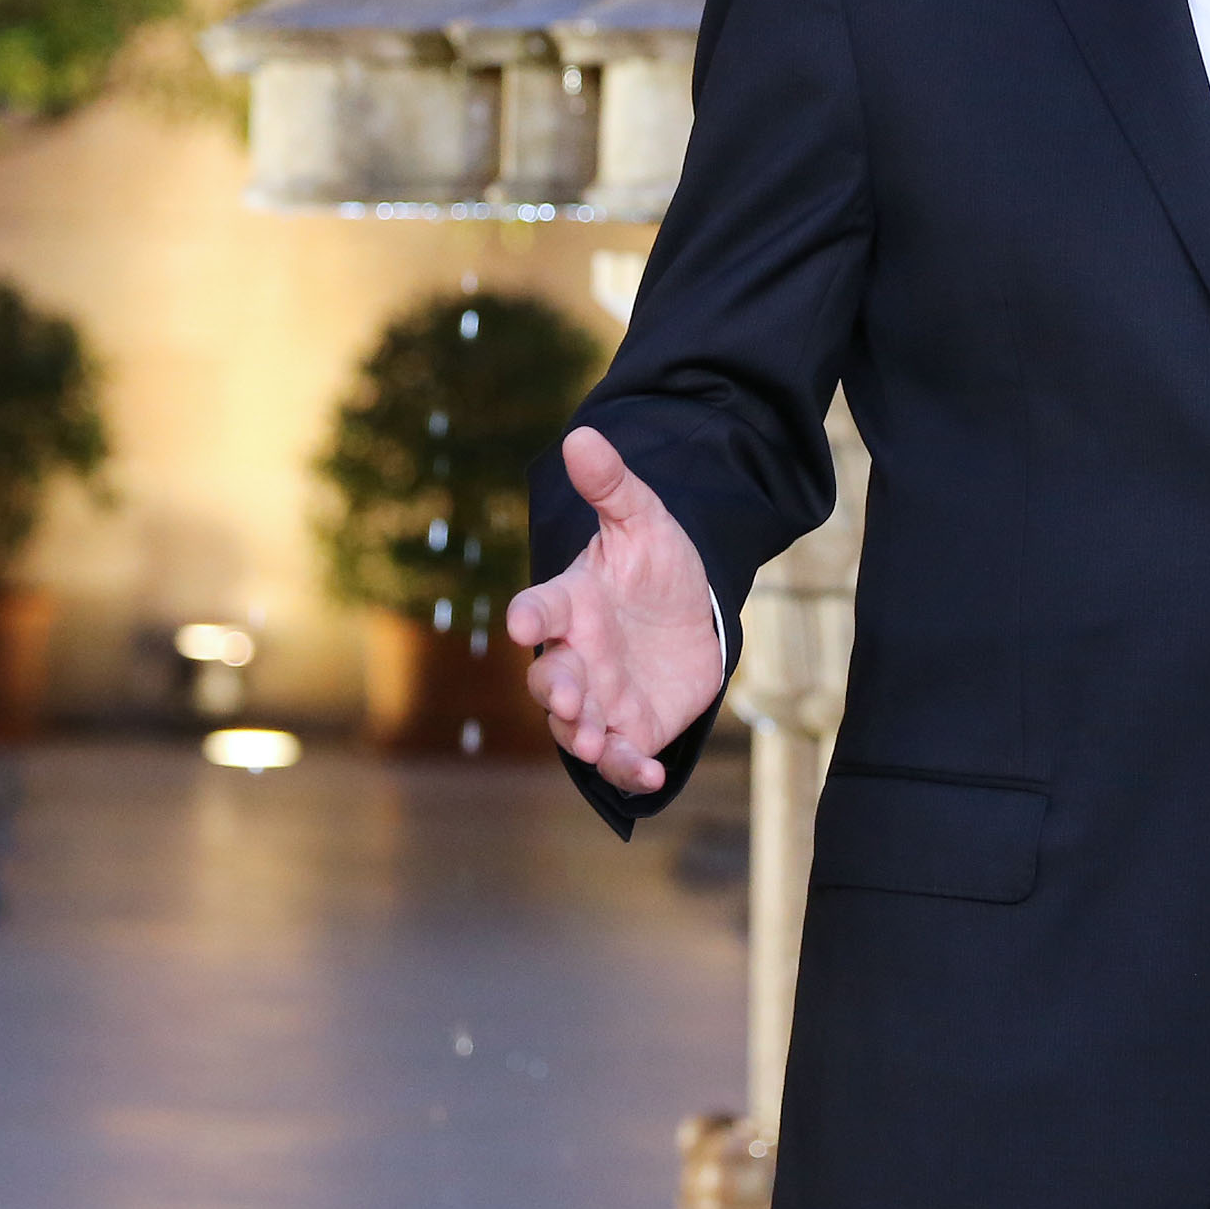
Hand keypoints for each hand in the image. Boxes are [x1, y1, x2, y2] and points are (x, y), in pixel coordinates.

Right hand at [505, 427, 726, 796]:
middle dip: (558, 691)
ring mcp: (600, 699)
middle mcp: (577, 656)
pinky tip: (653, 774)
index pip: (540, 610)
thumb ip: (612, 486)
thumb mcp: (643, 521)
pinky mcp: (631, 729)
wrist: (688, 615)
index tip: (520, 623)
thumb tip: (582, 435)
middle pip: (551, 678)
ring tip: (598, 743)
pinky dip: (632, 771)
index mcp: (571, 604)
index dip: (529, 616)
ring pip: (577, 727)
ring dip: (583, 738)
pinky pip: (623, 758)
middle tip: (572, 699)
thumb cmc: (654, 566)